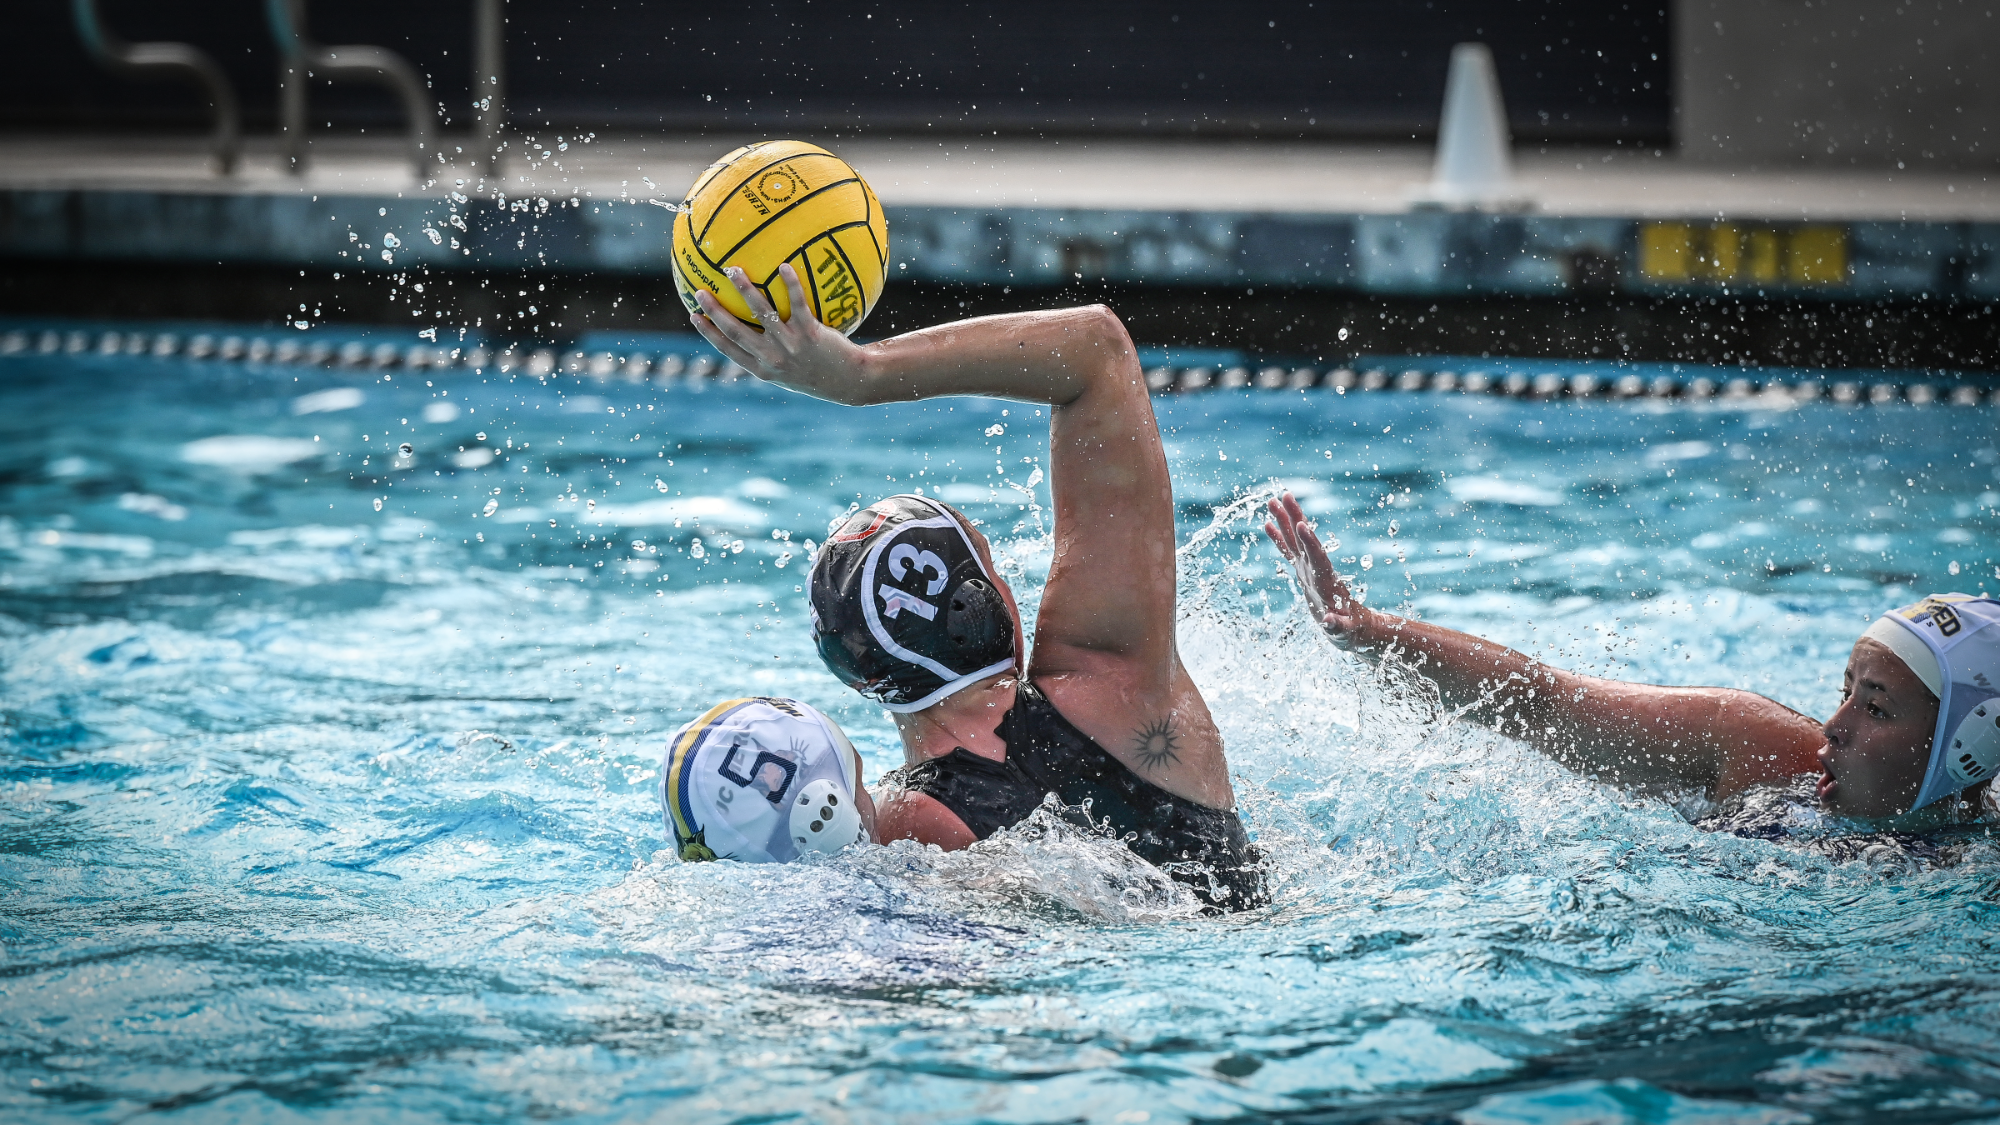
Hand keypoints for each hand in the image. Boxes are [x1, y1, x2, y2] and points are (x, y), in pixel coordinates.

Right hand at [688, 264, 872, 404]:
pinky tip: (783, 266)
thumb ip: (771, 355)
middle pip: (736, 331)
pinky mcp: (810, 334)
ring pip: (761, 313)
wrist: (848, 382)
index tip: (693, 316)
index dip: (709, 333)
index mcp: (762, 369)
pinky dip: (790, 284)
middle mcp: (772, 359)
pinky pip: (797, 304)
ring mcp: (790, 346)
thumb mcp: (789, 372)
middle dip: (715, 311)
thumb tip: (757, 330)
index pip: (728, 349)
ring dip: (744, 290)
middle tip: (700, 291)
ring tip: (733, 270)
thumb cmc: (817, 373)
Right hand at [1264, 491, 1373, 645]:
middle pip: (1305, 541)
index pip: (1319, 559)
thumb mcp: (1345, 632)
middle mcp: (1318, 570)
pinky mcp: (1303, 572)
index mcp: (1328, 582)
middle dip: (1295, 518)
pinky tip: (1268, 523)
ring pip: (1295, 541)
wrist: (1352, 628)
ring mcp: (1309, 569)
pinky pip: (1289, 551)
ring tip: (1273, 500)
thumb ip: (1338, 628)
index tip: (1302, 525)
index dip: (1310, 543)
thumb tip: (1330, 623)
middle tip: (1285, 495)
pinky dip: (1279, 538)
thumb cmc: (1350, 631)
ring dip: (1285, 520)